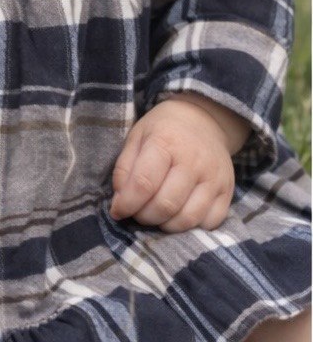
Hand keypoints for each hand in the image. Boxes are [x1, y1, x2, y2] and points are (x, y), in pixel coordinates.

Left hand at [109, 96, 241, 231]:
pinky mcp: (228, 191)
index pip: (144, 183)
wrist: (203, 119)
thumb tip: (119, 204)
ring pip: (188, 219)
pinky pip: (210, 223)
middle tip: (137, 212)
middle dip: (145, 216)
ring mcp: (214, 177)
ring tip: (156, 215)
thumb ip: (124, 169)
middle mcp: (194, 161)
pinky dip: (191, 227)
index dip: (127, 203)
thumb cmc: (163, 130)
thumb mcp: (137, 137)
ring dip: (166, 225)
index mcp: (166, 142)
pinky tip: (178, 215)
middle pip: (166, 205)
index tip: (118, 210)